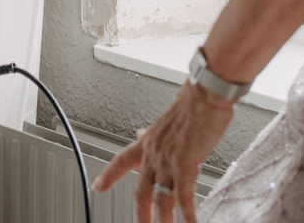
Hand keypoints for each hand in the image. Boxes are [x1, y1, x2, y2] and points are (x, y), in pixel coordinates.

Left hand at [92, 81, 234, 222]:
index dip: (108, 176)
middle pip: (139, 192)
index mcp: (148, 142)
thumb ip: (153, 134)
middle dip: (139, 215)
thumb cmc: (193, 104)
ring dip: (163, 220)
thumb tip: (141, 134)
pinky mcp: (185, 164)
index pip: (121, 161)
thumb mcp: (167, 121)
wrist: (206, 94)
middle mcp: (153, 153)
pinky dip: (187, 214)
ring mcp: (167, 160)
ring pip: (160, 200)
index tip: (97, 187)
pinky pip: (184, 196)